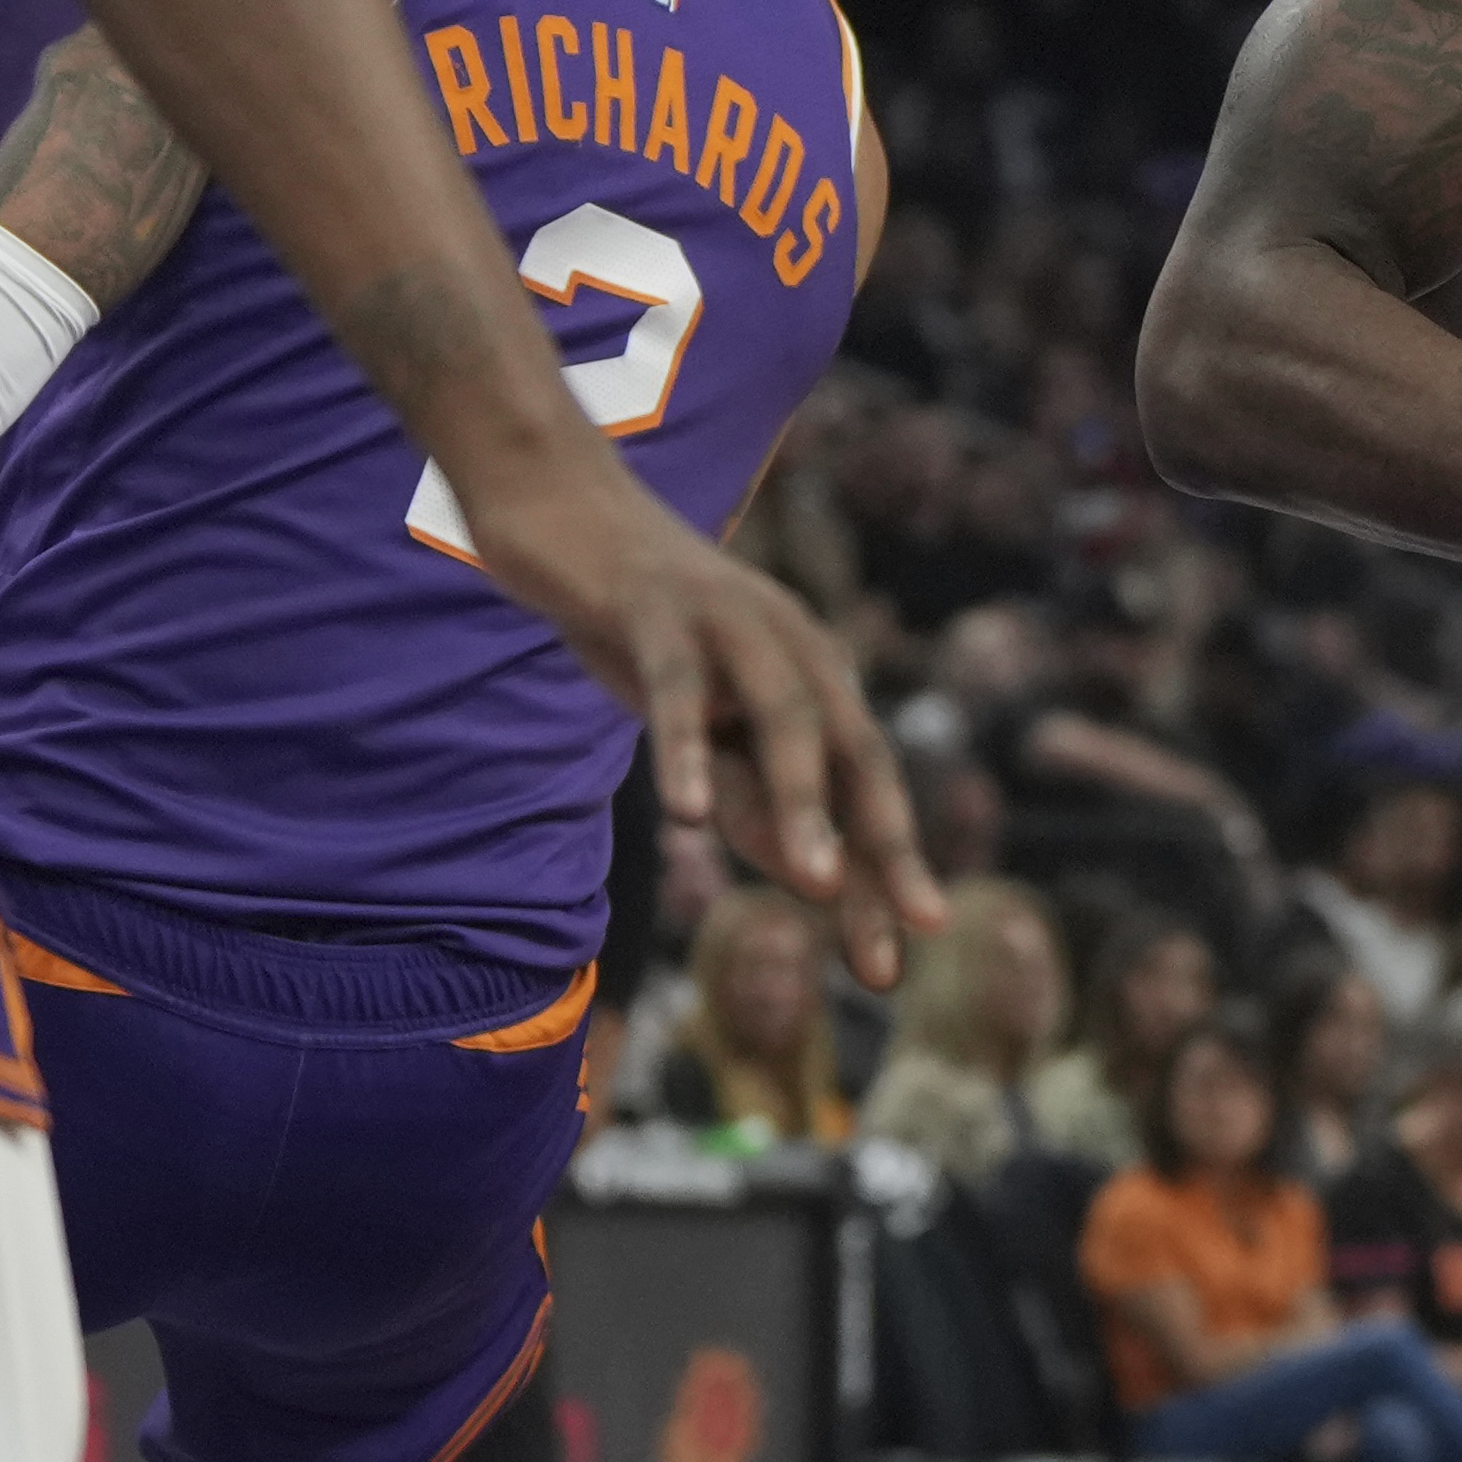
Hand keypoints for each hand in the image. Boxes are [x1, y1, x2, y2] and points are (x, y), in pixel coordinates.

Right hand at [465, 451, 937, 984]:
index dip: (886, 866)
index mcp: (811, 672)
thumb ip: (754, 791)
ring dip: (802, 802)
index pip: (862, 782)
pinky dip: (685, 748)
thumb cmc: (641, 628)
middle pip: (850, 753)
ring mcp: (727, 620)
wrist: (561, 505)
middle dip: (878, 848)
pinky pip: (678, 685)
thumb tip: (817, 881)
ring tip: (815, 886)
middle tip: (897, 938)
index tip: (899, 956)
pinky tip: (685, 814)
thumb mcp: (707, 723)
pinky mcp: (654, 607)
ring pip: (783, 715)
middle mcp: (790, 643)